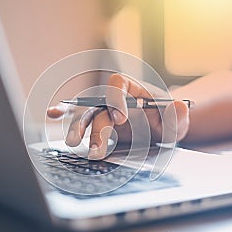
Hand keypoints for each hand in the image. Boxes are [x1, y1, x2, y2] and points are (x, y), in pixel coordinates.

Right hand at [47, 74, 189, 159]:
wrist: (158, 131)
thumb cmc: (166, 121)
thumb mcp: (177, 121)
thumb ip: (179, 115)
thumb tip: (180, 105)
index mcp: (132, 88)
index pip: (118, 84)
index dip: (116, 98)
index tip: (121, 118)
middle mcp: (113, 97)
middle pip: (99, 105)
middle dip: (98, 126)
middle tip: (98, 147)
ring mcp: (103, 110)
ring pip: (85, 115)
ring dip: (78, 128)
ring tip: (74, 143)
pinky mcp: (97, 124)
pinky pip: (79, 118)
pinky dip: (65, 114)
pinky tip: (52, 114)